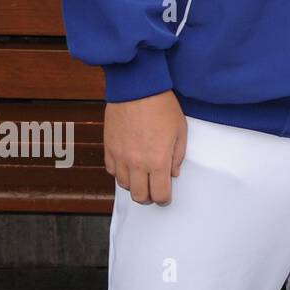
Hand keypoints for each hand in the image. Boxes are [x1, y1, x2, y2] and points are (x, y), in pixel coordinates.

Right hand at [104, 90, 186, 206]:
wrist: (137, 90)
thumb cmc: (162, 108)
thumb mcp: (180, 131)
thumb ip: (177, 156)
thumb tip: (172, 173)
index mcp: (158, 161)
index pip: (159, 194)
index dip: (164, 199)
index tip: (166, 197)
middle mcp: (137, 163)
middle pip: (139, 196)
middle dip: (149, 198)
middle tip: (155, 191)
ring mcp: (120, 157)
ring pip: (124, 185)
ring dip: (134, 185)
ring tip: (143, 177)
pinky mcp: (108, 148)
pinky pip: (112, 171)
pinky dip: (121, 173)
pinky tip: (130, 166)